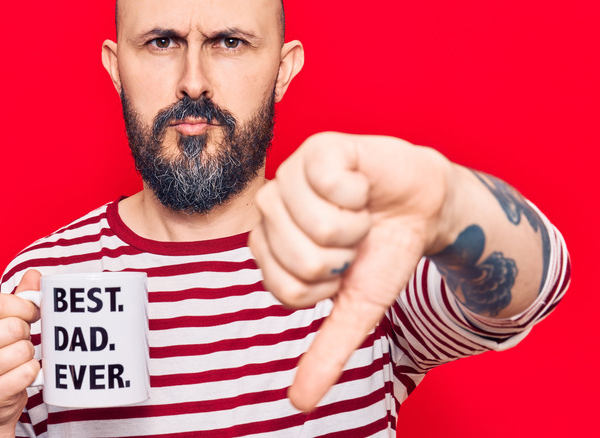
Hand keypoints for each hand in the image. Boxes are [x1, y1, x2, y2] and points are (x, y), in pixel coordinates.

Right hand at [0, 269, 41, 429]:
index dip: (22, 305)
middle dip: (26, 331)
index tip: (31, 312)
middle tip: (22, 339)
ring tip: (19, 357)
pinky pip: (27, 372)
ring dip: (29, 353)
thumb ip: (17, 299)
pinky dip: (33, 371)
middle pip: (12, 327)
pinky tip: (22, 373)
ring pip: (22, 350)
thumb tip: (34, 275)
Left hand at [248, 132, 450, 410]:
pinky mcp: (316, 148)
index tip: (344, 267)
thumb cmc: (381, 253)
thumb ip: (326, 352)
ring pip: (318, 224)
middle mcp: (271, 213)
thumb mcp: (357, 309)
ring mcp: (289, 176)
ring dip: (356, 226)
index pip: (288, 290)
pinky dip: (360, 191)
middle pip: (302, 259)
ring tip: (359, 211)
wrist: (421, 207)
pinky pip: (331, 183)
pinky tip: (359, 183)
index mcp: (270, 250)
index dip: (330, 285)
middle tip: (354, 238)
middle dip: (345, 258)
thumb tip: (298, 404)